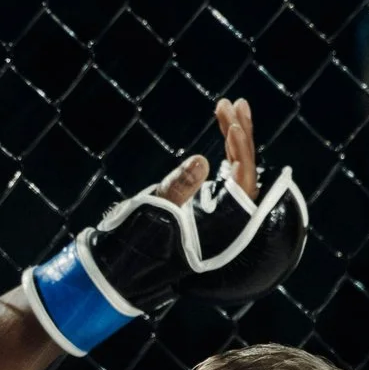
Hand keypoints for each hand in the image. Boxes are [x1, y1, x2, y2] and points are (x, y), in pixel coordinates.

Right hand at [20, 95, 304, 353]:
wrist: (123, 266)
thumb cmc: (139, 242)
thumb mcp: (157, 211)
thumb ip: (179, 187)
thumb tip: (204, 161)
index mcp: (225, 219)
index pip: (243, 177)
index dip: (240, 147)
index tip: (231, 122)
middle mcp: (229, 214)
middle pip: (245, 166)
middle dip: (240, 132)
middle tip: (231, 103)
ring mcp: (221, 207)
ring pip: (237, 165)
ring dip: (234, 134)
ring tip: (226, 106)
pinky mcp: (210, 202)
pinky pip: (226, 168)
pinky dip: (225, 146)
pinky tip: (223, 125)